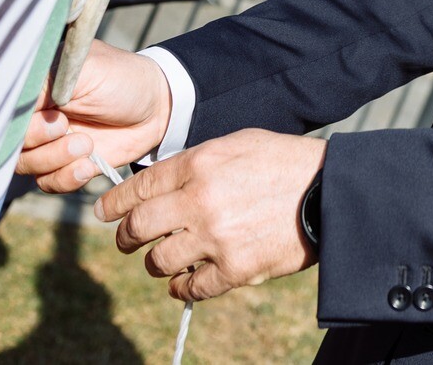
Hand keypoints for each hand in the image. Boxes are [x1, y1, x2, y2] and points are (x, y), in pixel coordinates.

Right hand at [16, 40, 171, 190]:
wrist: (158, 106)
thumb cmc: (122, 79)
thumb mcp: (85, 70)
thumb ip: (45, 82)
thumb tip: (10, 101)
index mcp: (35, 86)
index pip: (3, 109)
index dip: (16, 120)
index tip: (46, 116)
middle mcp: (36, 115)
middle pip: (9, 142)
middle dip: (37, 140)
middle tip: (65, 127)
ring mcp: (49, 141)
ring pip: (27, 165)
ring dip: (55, 160)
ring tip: (87, 145)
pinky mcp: (66, 164)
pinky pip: (49, 182)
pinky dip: (67, 177)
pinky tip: (90, 165)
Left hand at [99, 128, 324, 301]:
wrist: (329, 192)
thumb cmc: (283, 162)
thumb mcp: (236, 145)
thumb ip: (195, 163)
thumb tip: (161, 182)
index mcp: (199, 164)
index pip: (139, 186)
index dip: (114, 202)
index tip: (104, 213)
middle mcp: (200, 201)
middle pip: (138, 227)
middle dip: (125, 236)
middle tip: (126, 240)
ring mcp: (217, 238)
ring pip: (158, 262)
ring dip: (155, 263)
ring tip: (162, 260)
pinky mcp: (236, 269)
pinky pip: (192, 288)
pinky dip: (183, 287)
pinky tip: (185, 282)